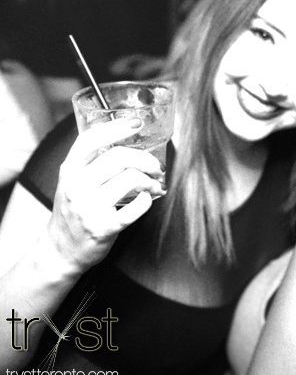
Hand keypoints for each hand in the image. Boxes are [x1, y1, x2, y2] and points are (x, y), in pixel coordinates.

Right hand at [47, 118, 165, 271]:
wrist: (60, 250)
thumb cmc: (73, 211)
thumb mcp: (72, 182)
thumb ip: (91, 163)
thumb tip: (126, 139)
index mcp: (69, 171)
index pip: (90, 140)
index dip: (116, 128)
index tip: (136, 123)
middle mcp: (77, 186)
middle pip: (118, 157)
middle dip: (145, 159)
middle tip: (156, 167)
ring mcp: (89, 208)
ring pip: (131, 179)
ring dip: (151, 181)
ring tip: (154, 186)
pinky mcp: (104, 227)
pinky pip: (137, 207)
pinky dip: (148, 201)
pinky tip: (146, 201)